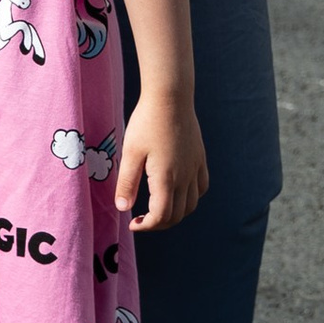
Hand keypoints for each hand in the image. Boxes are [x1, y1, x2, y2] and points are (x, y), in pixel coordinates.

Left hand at [118, 88, 207, 232]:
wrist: (170, 96)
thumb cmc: (147, 122)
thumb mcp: (130, 152)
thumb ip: (126, 183)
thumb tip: (122, 208)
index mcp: (166, 178)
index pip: (161, 216)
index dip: (146, 226)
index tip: (132, 223)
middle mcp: (185, 177)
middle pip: (178, 215)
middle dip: (159, 223)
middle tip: (142, 219)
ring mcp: (195, 167)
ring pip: (192, 204)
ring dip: (176, 213)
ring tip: (158, 207)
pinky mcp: (199, 157)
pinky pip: (201, 187)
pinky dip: (191, 197)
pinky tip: (178, 190)